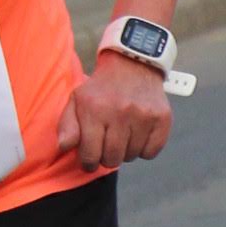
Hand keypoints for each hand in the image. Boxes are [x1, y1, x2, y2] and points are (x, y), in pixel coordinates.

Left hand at [58, 53, 171, 170]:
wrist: (132, 64)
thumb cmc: (101, 89)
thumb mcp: (77, 100)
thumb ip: (67, 125)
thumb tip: (64, 147)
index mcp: (95, 110)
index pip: (91, 155)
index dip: (88, 162)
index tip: (90, 159)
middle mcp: (120, 113)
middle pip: (112, 159)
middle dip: (107, 157)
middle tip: (106, 145)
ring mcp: (143, 116)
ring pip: (132, 156)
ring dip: (125, 151)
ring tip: (123, 135)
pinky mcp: (162, 118)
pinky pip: (151, 152)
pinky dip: (144, 148)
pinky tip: (138, 134)